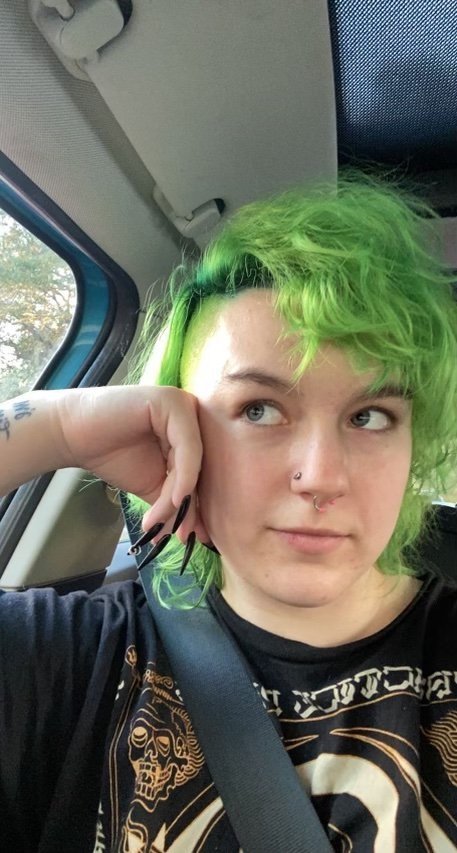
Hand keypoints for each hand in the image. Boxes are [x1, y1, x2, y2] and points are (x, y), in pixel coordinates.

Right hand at [55, 385, 207, 541]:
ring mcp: (184, 405)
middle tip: (180, 536)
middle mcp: (194, 414)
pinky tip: (171, 500)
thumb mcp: (154, 484)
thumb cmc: (113, 455)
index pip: (204, 472)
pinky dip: (182, 477)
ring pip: (194, 462)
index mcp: (193, 431)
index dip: (198, 507)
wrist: (74, 436)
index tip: (192, 538)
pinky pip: (187, 447)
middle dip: (190, 506)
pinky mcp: (173, 402)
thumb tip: (200, 534)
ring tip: (158, 523)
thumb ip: (176, 501)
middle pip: (202, 468)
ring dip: (178, 498)